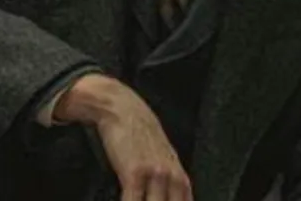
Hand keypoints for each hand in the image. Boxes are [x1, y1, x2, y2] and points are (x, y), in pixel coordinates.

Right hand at [55, 74, 192, 200]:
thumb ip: (169, 178)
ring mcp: (154, 173)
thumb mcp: (162, 155)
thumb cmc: (139, 132)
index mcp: (178, 174)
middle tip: (149, 199)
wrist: (122, 109)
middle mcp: (171, 175)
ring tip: (135, 200)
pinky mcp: (135, 171)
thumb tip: (168, 195)